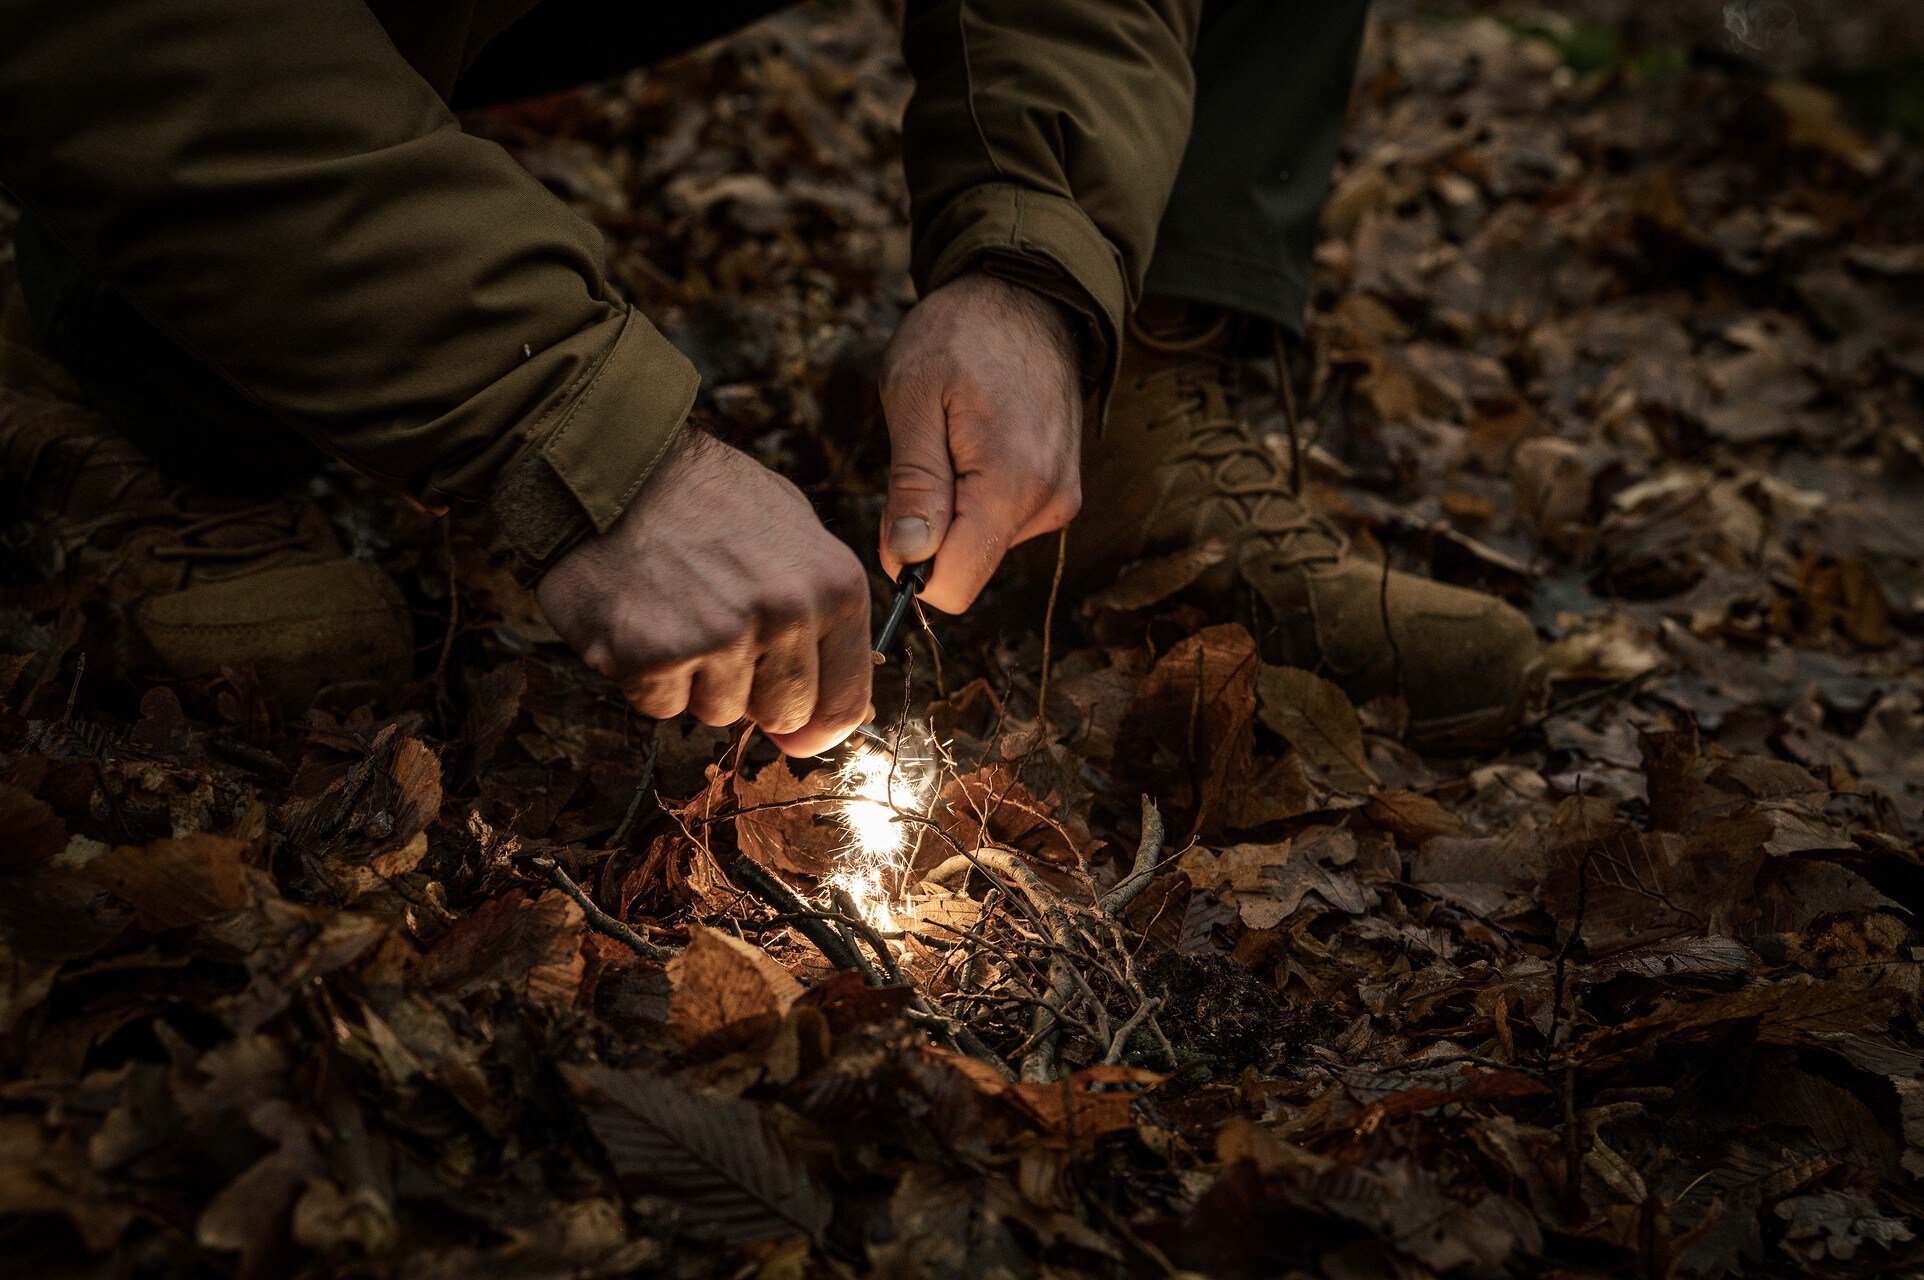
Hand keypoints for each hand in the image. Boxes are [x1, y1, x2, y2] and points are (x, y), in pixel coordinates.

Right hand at [535, 432, 871, 757]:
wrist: (615, 465)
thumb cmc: (706, 497)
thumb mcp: (794, 529)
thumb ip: (822, 613)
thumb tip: (826, 716)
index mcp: (834, 586)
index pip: (845, 702)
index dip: (816, 726)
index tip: (796, 730)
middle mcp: (787, 614)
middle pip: (783, 716)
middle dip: (750, 691)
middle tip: (715, 632)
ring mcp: (722, 636)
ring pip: (718, 712)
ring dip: (694, 680)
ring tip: (675, 610)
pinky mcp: (657, 654)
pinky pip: (660, 705)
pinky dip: (645, 676)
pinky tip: (640, 619)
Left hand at [878, 272, 1081, 612]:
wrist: (1027, 296)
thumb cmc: (960, 334)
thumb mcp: (914, 398)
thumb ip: (914, 486)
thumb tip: (907, 561)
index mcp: (1011, 483)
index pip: (955, 585)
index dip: (910, 565)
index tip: (896, 514)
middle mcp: (1048, 503)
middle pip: (965, 568)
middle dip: (931, 530)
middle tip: (925, 453)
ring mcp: (1059, 500)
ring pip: (980, 547)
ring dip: (952, 507)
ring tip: (955, 436)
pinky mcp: (1059, 494)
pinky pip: (999, 525)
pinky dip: (975, 497)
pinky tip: (978, 441)